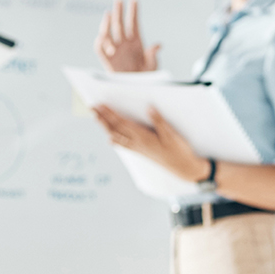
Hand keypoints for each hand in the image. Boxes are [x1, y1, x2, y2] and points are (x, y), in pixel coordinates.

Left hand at [91, 104, 210, 182]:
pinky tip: (111, 137)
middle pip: (115, 129)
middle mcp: (137, 144)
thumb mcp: (172, 134)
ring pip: (117, 136)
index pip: (122, 123)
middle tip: (91, 108)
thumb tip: (149, 108)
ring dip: (105, 127)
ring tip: (97, 118)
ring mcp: (138, 149)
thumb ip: (159, 121)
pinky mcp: (142, 152)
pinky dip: (115, 139)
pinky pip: (123, 145)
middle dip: (102, 118)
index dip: (110, 113)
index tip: (100, 105)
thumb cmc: (179, 151)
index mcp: (143, 137)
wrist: (183, 169)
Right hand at [97, 0, 160, 71]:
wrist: (136, 89)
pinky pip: (100, 48)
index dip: (133, 11)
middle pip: (120, 24)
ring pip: (109, 33)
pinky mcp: (107, 59)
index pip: (133, 23)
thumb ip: (153, 55)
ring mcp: (115, 50)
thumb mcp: (152, 65)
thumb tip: (158, 45)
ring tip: (108, 14)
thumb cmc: (146, 77)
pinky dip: (100, 42)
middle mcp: (125, 44)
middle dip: (119, 11)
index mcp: (137, 42)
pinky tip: (103, 35)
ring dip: (107, 23)